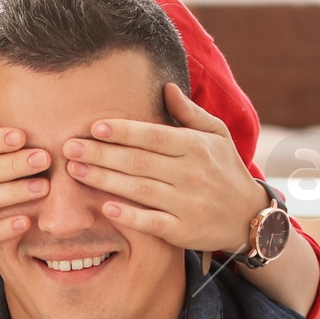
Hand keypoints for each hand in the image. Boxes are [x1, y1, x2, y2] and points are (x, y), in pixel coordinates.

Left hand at [62, 84, 265, 255]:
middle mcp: (192, 174)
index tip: (94, 126)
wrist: (250, 217)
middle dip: (102, 154)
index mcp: (196, 147)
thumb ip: (189, 113)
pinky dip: (129, 215)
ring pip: (140, 190)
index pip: (154, 136)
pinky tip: (105, 207)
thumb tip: (166, 87)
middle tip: (68, 147)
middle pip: (139, 162)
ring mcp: (188, 204)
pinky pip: (152, 222)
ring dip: (104, 180)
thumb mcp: (217, 135)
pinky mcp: (183, 231)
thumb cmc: (226, 170)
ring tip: (75, 170)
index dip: (123, 132)